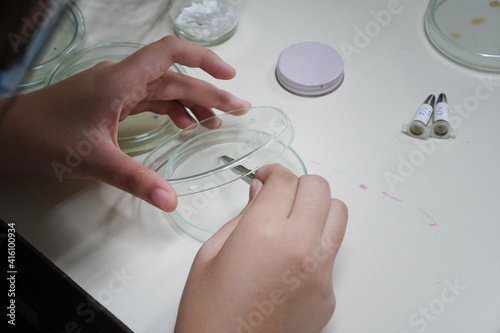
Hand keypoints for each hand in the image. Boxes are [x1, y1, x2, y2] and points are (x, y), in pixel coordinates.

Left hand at [0, 36, 249, 211]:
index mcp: (120, 81)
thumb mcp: (95, 160)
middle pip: (175, 78)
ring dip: (192, 103)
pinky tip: (183, 126)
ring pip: (164, 89)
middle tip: (239, 110)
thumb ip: (136, 180)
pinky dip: (171, 111)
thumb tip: (173, 202)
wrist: (9, 134)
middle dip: (209, 93)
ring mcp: (116, 90)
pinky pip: (150, 101)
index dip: (204, 60)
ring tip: (215, 124)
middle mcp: (122, 80)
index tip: (229, 78)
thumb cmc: (45, 138)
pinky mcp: (111, 102)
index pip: (170, 54)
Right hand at [175, 164, 347, 332]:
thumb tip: (260, 193)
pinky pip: (331, 254)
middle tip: (278, 197)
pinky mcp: (329, 295)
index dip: (273, 172)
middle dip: (297, 185)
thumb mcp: (211, 254)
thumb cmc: (209, 312)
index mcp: (264, 233)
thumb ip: (243, 216)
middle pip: (319, 189)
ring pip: (338, 216)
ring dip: (317, 208)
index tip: (265, 177)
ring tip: (292, 221)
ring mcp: (321, 273)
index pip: (285, 180)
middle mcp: (301, 248)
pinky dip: (315, 246)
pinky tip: (289, 263)